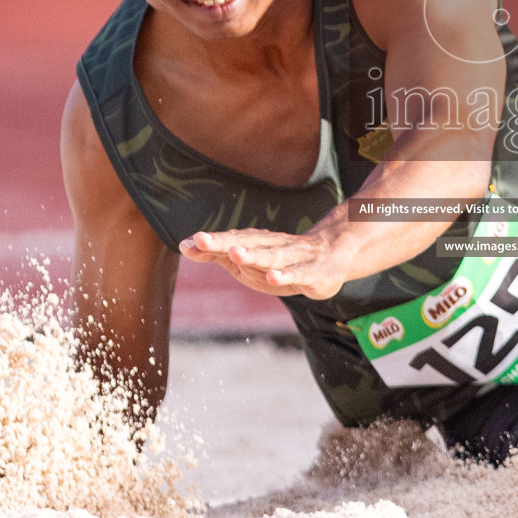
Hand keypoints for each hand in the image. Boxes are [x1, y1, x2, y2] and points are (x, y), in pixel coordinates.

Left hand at [177, 228, 348, 299]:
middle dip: (224, 242)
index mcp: (256, 243)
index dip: (209, 244)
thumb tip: (184, 246)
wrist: (333, 255)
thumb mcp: (248, 260)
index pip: (230, 241)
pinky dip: (286, 275)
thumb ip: (217, 253)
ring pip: (271, 256)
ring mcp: (294, 257)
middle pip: (246, 243)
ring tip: (235, 254)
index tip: (187, 244)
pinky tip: (273, 277)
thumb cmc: (283, 260)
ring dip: (253, 255)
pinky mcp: (313, 272)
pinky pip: (297, 273)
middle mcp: (273, 245)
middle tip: (201, 239)